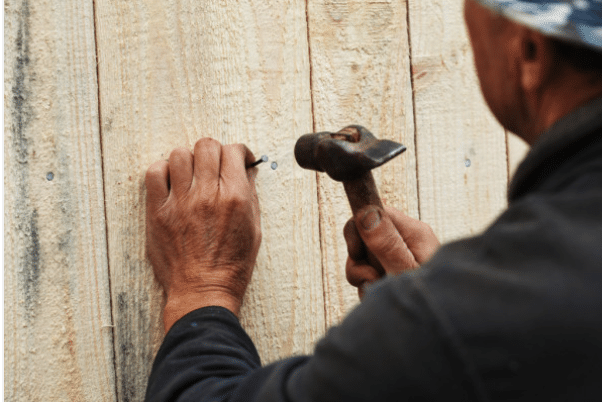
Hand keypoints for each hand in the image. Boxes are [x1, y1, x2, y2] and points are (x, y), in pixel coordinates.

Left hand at [145, 138, 261, 331]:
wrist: (202, 292)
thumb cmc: (230, 267)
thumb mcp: (254, 230)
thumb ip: (250, 196)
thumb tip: (246, 172)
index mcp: (235, 197)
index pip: (233, 151)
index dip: (237, 152)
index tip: (236, 159)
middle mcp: (207, 195)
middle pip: (206, 146)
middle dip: (213, 152)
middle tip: (214, 165)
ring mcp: (180, 202)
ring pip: (179, 154)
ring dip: (188, 160)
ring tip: (191, 175)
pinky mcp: (158, 212)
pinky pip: (153, 173)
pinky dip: (162, 171)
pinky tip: (171, 183)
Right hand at [344, 206, 439, 298]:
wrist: (448, 335)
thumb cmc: (435, 304)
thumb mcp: (404, 272)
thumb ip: (385, 244)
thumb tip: (366, 211)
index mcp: (415, 233)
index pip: (377, 212)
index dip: (359, 229)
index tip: (356, 252)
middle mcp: (408, 242)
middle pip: (365, 238)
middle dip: (360, 262)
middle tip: (372, 280)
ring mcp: (401, 259)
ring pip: (364, 261)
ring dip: (365, 281)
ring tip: (382, 294)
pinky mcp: (395, 275)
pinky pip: (371, 278)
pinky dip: (372, 291)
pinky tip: (384, 300)